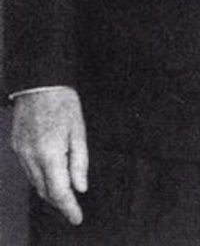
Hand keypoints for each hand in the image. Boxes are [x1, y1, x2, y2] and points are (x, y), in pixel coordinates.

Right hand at [11, 87, 87, 225]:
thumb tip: (80, 187)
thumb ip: (79, 161)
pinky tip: (50, 177)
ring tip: (64, 197)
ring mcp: (20, 153)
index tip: (77, 218)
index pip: (59, 191)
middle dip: (59, 202)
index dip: (68, 207)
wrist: (39, 84)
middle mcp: (31, 158)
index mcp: (50, 154)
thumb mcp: (79, 130)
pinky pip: (28, 171)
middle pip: (45, 191)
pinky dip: (40, 178)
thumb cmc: (63, 104)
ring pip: (35, 183)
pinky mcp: (16, 147)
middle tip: (73, 210)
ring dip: (49, 192)